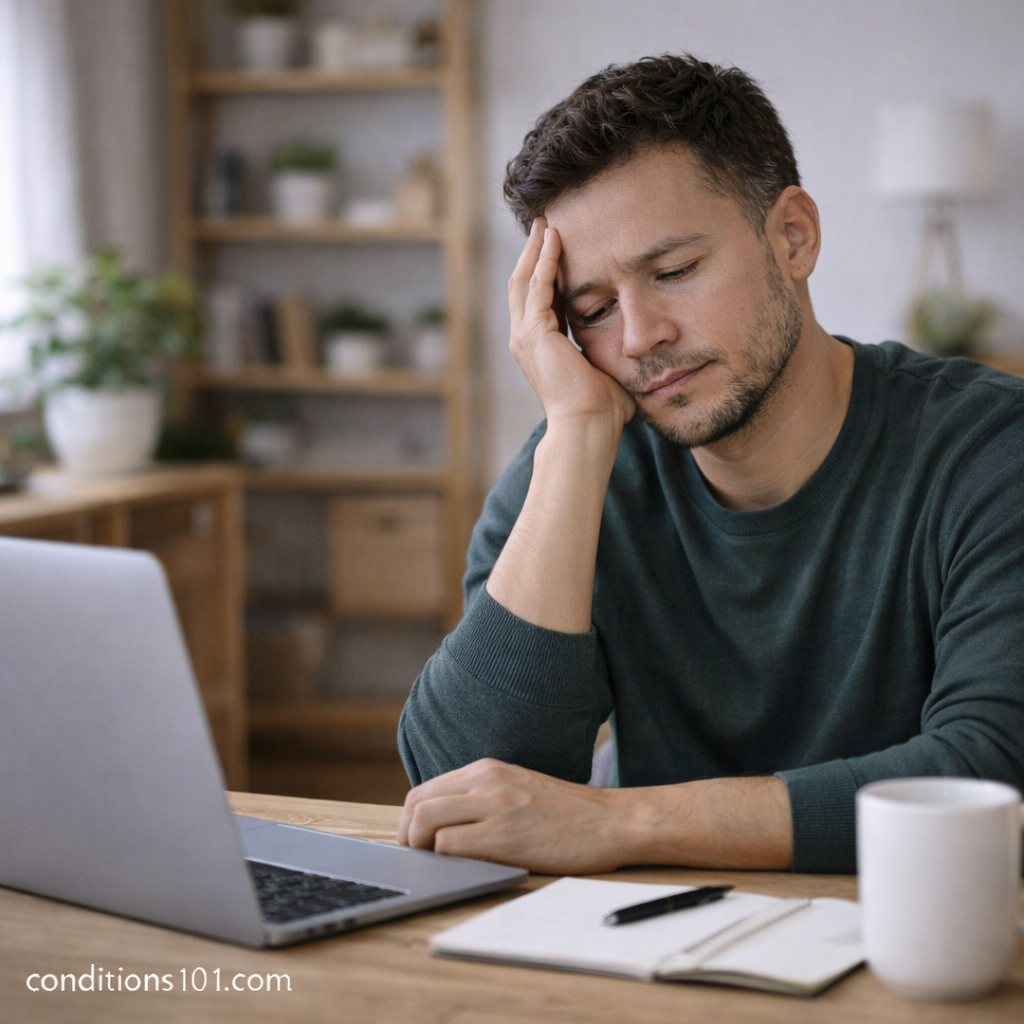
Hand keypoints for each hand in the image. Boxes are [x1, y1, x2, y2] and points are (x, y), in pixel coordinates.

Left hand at [397, 758, 626, 873]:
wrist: (611, 821)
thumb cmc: (567, 814)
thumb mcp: (518, 789)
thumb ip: (484, 796)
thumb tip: (444, 821)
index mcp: (487, 769)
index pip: (424, 789)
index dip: (409, 820)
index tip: (413, 842)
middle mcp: (486, 781)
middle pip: (416, 802)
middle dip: (405, 835)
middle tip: (414, 859)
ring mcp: (494, 806)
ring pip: (425, 820)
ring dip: (418, 847)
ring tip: (429, 866)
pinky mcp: (504, 835)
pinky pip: (449, 844)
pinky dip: (442, 859)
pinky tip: (457, 869)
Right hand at [509, 218, 634, 428]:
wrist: (588, 427)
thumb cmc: (602, 409)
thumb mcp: (605, 368)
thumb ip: (611, 350)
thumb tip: (639, 345)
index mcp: (539, 347)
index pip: (537, 299)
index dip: (545, 271)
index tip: (557, 246)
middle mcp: (525, 340)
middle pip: (522, 283)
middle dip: (533, 252)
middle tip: (543, 223)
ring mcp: (525, 337)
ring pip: (524, 280)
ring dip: (536, 249)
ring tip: (546, 222)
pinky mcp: (533, 334)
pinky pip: (537, 287)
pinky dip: (545, 261)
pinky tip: (555, 239)